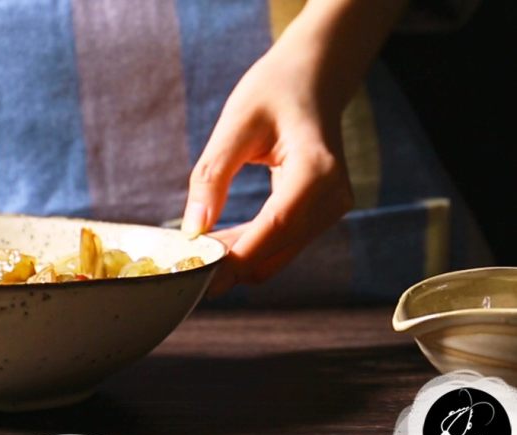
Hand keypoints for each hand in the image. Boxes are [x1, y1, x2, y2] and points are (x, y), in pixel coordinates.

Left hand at [181, 0, 408, 296]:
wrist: (313, 78)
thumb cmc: (275, 90)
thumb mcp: (236, 123)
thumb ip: (212, 175)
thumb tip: (192, 230)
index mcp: (316, 170)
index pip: (275, 227)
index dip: (236, 256)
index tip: (196, 274)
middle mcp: (333, 197)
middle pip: (277, 250)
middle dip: (232, 264)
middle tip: (185, 266)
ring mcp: (332, 209)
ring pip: (279, 255)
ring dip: (240, 261)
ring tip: (197, 254)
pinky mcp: (322, 214)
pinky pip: (283, 244)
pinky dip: (251, 249)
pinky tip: (220, 243)